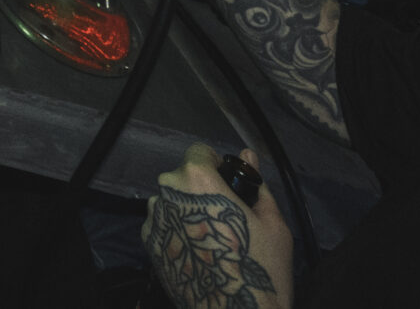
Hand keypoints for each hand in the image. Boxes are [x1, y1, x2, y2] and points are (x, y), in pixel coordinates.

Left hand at [144, 144, 291, 308]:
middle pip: (182, 177)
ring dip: (186, 208)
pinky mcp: (148, 244)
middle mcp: (166, 193)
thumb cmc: (260, 267)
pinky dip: (177, 229)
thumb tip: (248, 155)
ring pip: (171, 200)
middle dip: (201, 188)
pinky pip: (163, 223)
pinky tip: (198, 252)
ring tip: (211, 238)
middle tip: (225, 215)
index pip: (199, 152)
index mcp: (196, 179)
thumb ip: (256, 184)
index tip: (228, 183)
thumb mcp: (272, 223)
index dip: (215, 163)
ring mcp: (153, 220)